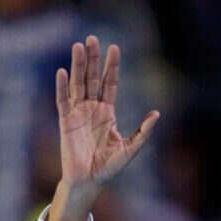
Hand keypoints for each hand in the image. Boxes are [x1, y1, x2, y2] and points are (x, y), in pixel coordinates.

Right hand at [48, 36, 158, 220]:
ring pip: (77, 84)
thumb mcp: (130, 149)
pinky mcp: (66, 122)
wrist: (90, 181)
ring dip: (77, 66)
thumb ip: (143, 132)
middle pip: (92, 78)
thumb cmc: (109, 167)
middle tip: (93, 38)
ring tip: (78, 47)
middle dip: (93, 59)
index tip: (114, 48)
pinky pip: (63, 101)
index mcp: (107, 112)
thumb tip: (157, 114)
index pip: (110, 83)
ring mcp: (78, 114)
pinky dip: (62, 87)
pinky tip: (63, 72)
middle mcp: (92, 109)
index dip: (111, 67)